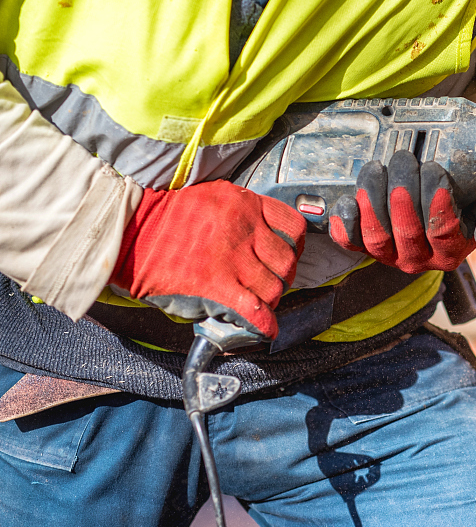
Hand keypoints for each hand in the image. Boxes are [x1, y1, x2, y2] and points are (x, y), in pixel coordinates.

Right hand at [109, 182, 305, 338]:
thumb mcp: (212, 198)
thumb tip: (263, 238)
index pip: (294, 226)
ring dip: (269, 300)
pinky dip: (264, 323)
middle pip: (286, 262)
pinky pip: (254, 309)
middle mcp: (244, 228)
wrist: (129, 230)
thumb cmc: (165, 217)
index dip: (294, 246)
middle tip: (267, 284)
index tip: (288, 254)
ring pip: (273, 288)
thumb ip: (242, 214)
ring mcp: (232, 258)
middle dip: (281, 277)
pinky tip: (265, 328)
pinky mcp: (216, 284)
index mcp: (245, 203)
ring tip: (254, 301)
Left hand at [328, 149, 475, 272]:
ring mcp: (389, 255)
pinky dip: (345, 223)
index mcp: (451, 253)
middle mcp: (419, 260)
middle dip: (402, 193)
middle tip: (404, 159)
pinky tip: (347, 200)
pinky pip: (350, 241)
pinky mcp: (364, 246)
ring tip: (376, 168)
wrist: (449, 195)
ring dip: (373, 201)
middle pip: (406, 232)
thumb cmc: (473, 196)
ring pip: (376, 237)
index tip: (435, 169)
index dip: (436, 203)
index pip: (442, 231)